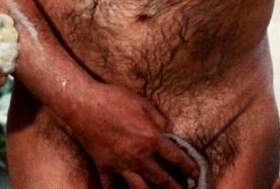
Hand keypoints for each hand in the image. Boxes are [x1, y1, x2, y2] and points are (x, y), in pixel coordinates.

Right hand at [65, 82, 198, 188]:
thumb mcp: (142, 103)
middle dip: (175, 188)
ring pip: (140, 188)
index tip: (195, 174)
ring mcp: (120, 164)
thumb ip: (158, 119)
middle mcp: (138, 155)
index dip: (189, 167)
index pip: (176, 157)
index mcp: (150, 138)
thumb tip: (165, 131)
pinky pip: (111, 186)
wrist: (84, 103)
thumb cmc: (114, 98)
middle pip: (161, 178)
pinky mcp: (104, 166)